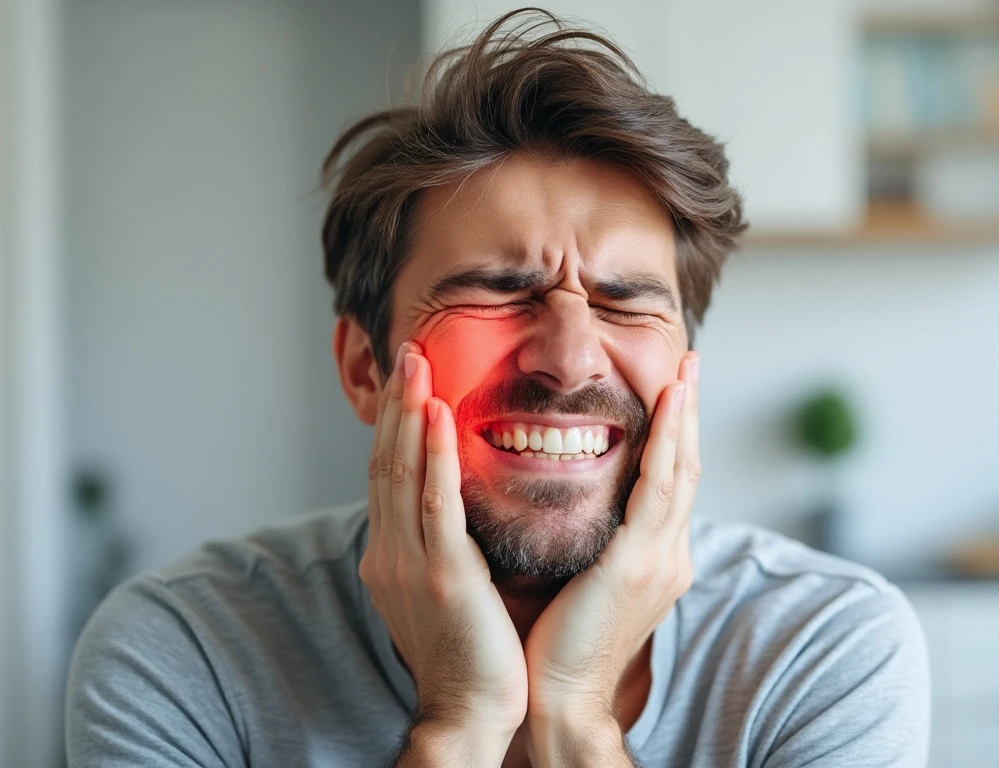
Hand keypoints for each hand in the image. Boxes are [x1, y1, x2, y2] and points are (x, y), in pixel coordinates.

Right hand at [358, 341, 527, 744]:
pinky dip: (436, 456)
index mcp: (391, 552)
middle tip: (407, 350)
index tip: (408, 378)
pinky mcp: (442, 574)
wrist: (472, 710)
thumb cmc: (470, 649)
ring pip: (404, 472)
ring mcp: (411, 562)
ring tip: (417, 363)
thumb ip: (442, 539)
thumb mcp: (445, 583)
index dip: (395, 422)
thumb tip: (454, 501)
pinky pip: (436, 504)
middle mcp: (390, 550)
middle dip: (396, 403)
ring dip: (409, 413)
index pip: (389, 473)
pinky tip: (439, 415)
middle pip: (387, 461)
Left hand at [523, 353, 700, 761]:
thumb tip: (585, 503)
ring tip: (685, 373)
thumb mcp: (590, 579)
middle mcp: (670, 554)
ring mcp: (660, 559)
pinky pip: (655, 489)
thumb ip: (599, 540)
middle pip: (687, 469)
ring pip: (679, 472)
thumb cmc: (561, 638)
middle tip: (690, 365)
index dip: (677, 436)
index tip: (675, 391)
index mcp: (658, 558)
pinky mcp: (637, 564)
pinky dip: (666, 444)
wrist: (562, 695)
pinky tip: (667, 408)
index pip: (672, 484)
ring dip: (683, 418)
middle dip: (690, 415)